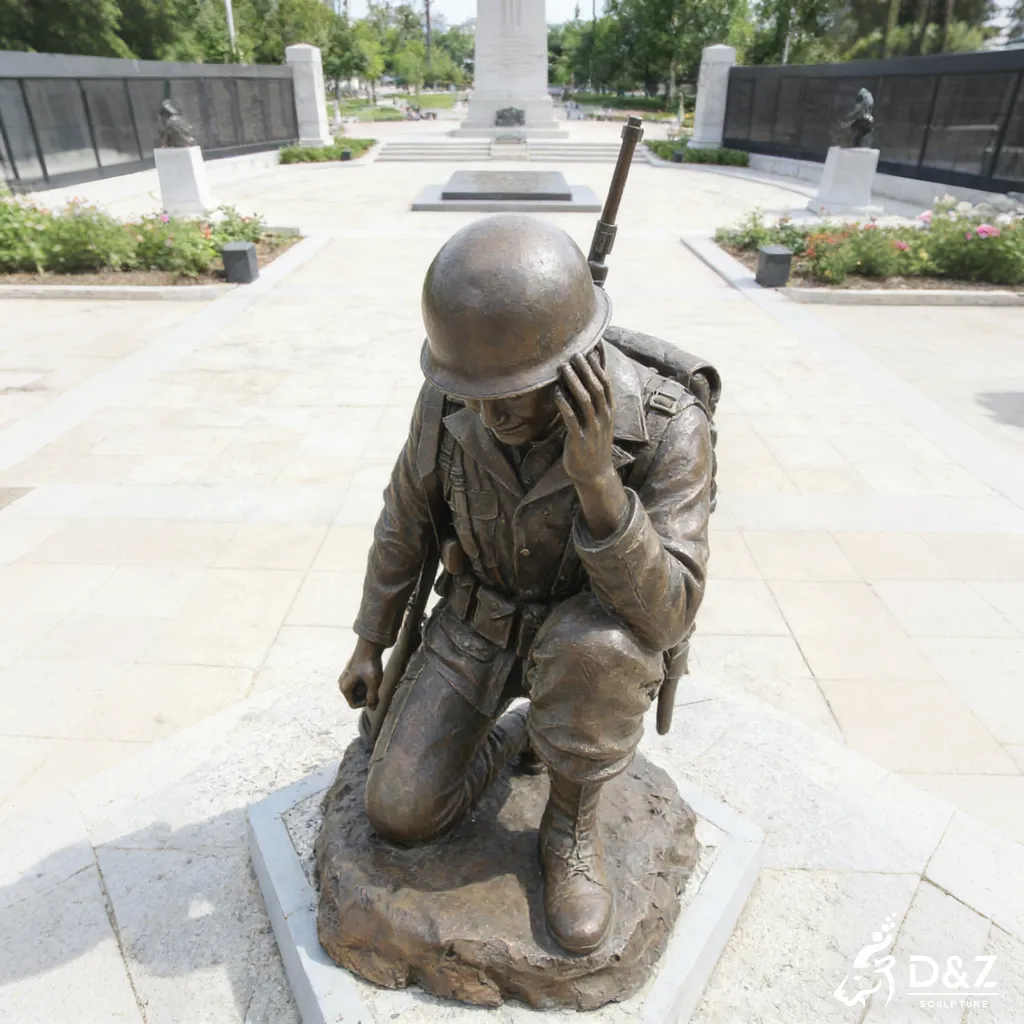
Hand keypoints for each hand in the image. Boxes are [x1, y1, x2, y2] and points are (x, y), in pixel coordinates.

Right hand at [338, 636, 383, 709]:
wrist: (370, 645)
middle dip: (366, 695)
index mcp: (344, 688)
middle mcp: (342, 683)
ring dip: (366, 688)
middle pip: (355, 697)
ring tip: (373, 679)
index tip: (373, 693)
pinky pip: (358, 683)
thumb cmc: (370, 665)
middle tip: (374, 685)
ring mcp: (345, 677)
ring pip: (357, 690)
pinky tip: (371, 674)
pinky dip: (365, 681)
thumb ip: (372, 697)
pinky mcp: (350, 671)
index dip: (365, 703)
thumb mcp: (373, 683)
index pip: (354, 705)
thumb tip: (372, 709)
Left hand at [554, 346, 628, 539]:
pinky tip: (556, 392)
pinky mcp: (579, 440)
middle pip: (597, 388)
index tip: (590, 350)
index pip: (606, 385)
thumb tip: (581, 382)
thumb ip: (592, 405)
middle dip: (586, 369)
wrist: (594, 475)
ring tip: (564, 367)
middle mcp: (604, 419)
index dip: (598, 367)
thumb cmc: (593, 446)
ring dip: (575, 382)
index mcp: (609, 413)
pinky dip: (564, 404)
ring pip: (586, 400)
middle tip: (575, 353)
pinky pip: (572, 419)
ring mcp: (593, 430)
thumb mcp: (598, 423)